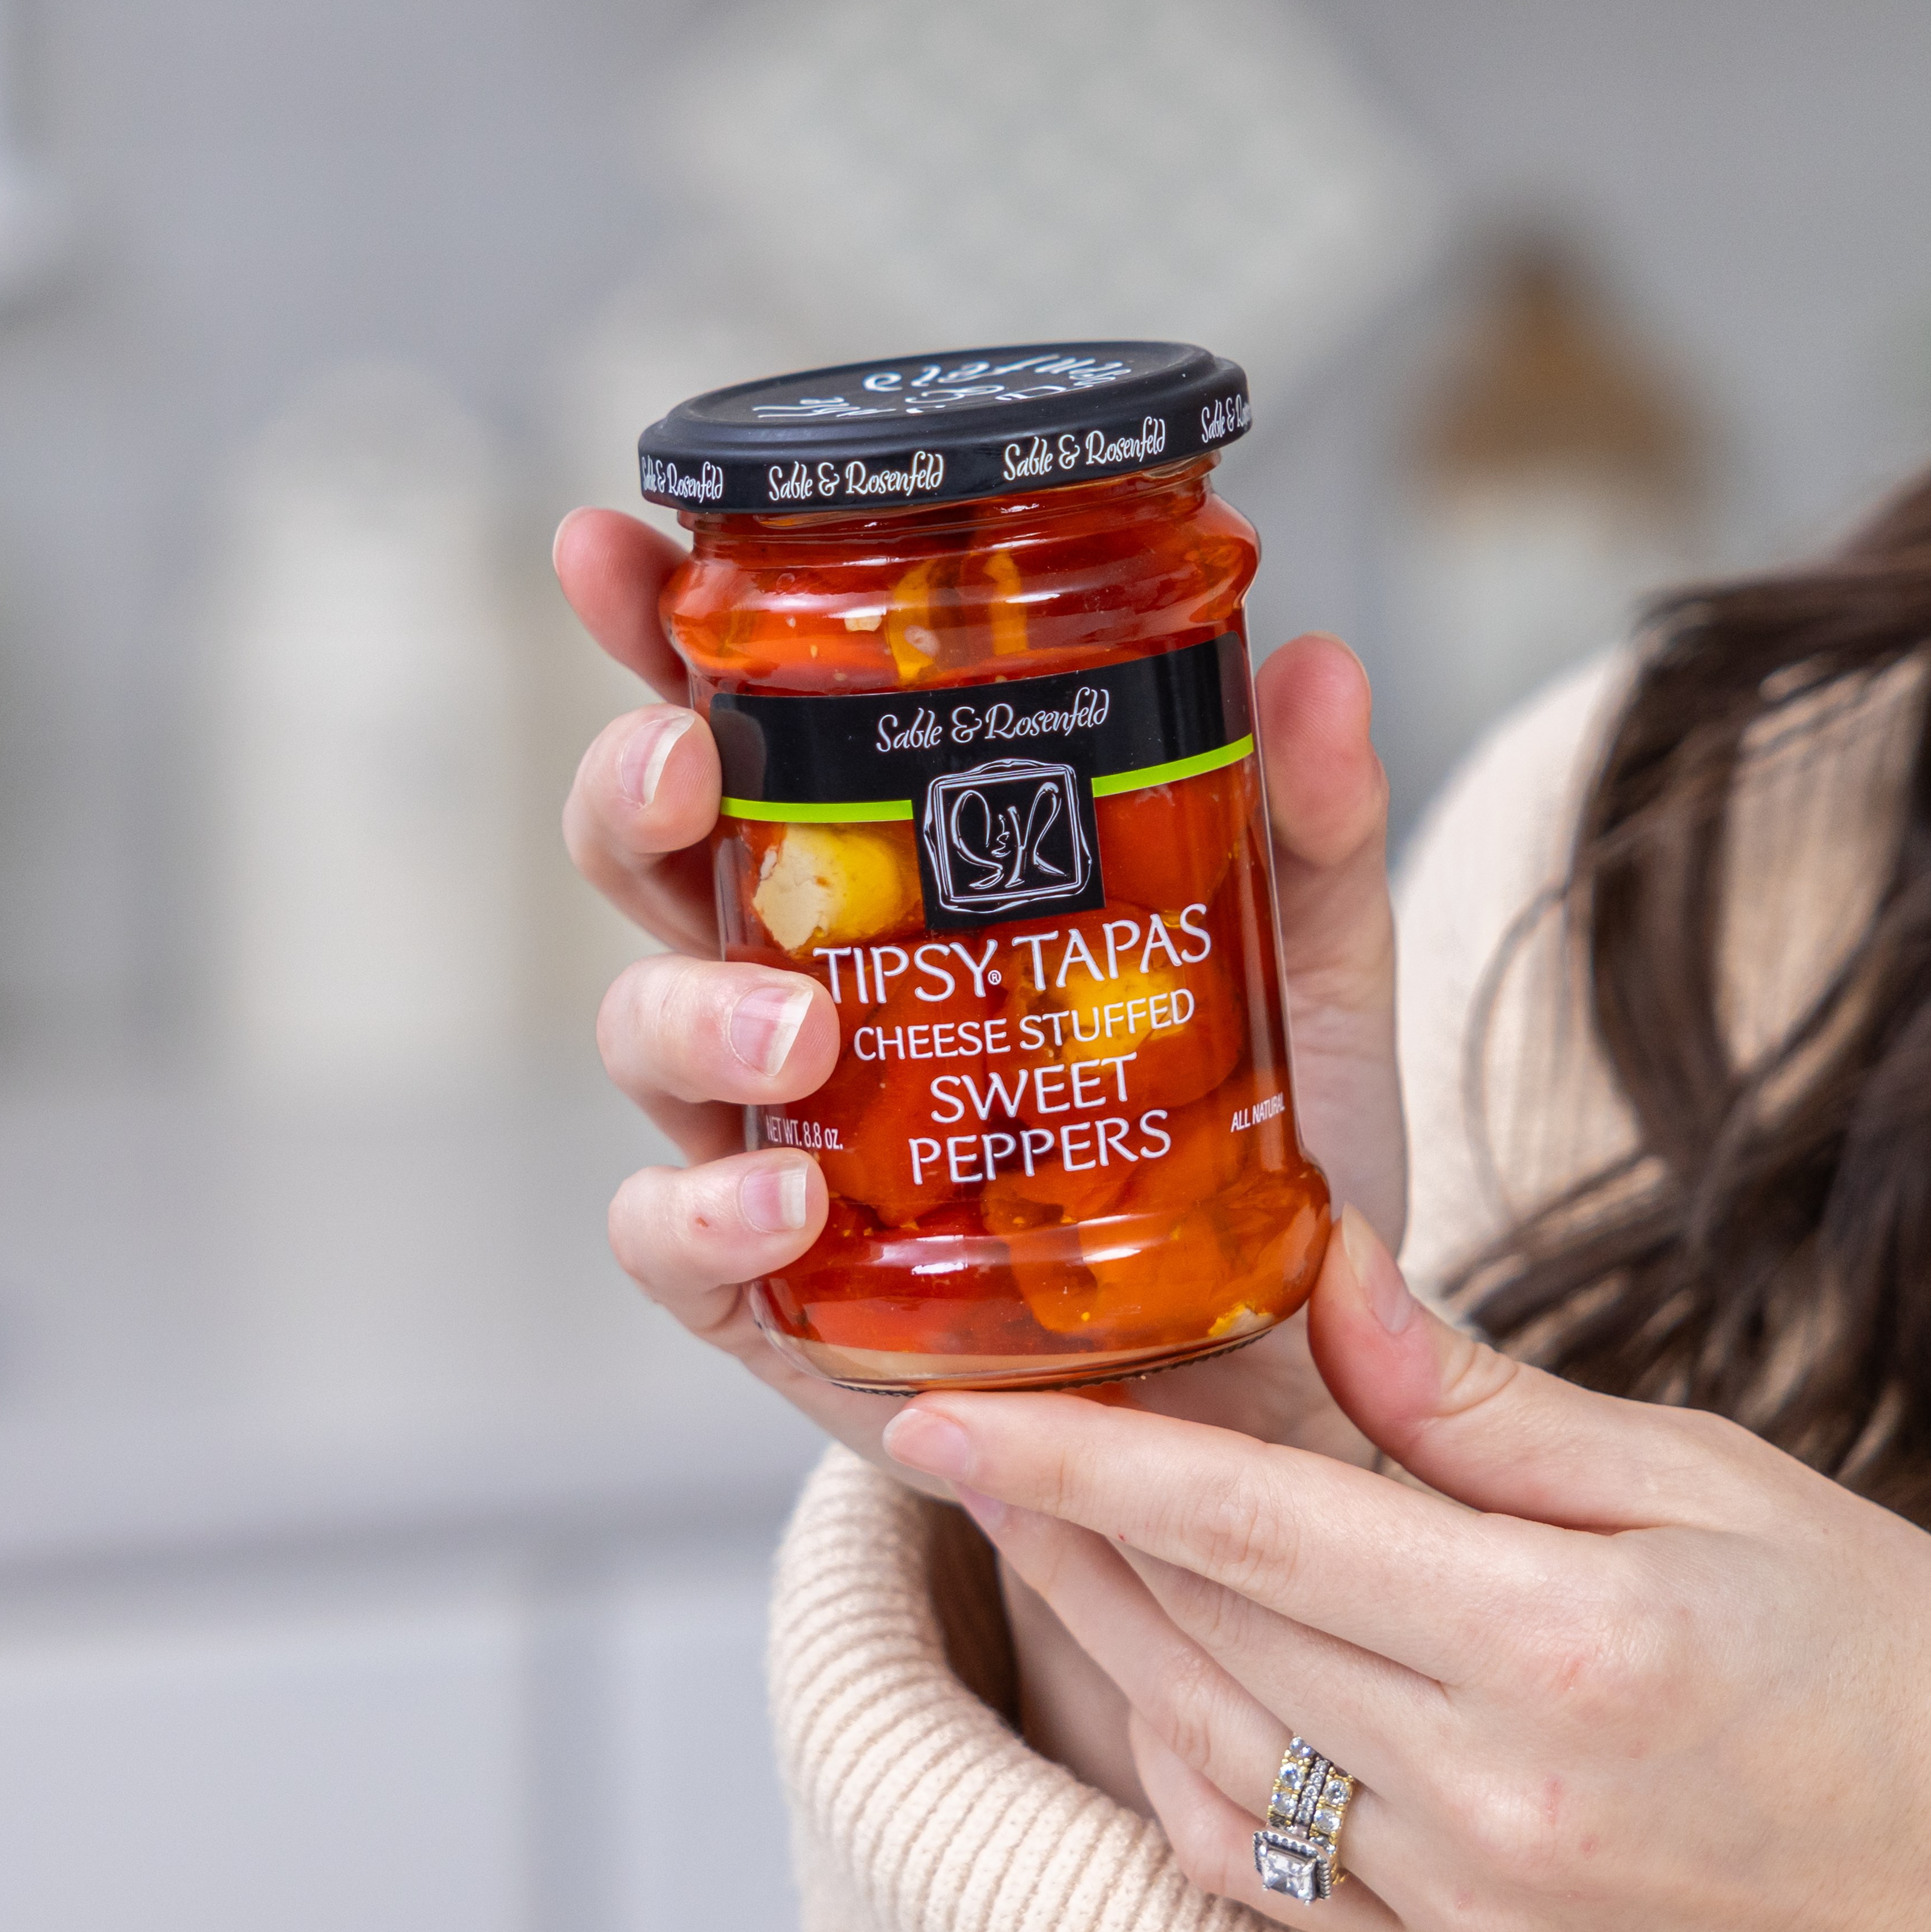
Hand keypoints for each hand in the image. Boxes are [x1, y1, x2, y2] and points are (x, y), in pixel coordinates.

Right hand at [557, 503, 1399, 1485]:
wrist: (1251, 1385)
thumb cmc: (1242, 1167)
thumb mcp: (1297, 988)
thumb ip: (1303, 836)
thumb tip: (1314, 662)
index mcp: (892, 883)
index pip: (753, 732)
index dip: (657, 631)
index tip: (616, 546)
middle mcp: (803, 988)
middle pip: (647, 856)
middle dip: (630, 788)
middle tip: (687, 765)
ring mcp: (770, 1135)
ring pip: (643, 1028)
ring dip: (690, 1008)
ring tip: (803, 1028)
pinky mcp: (767, 1286)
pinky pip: (666, 1232)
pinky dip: (702, 1212)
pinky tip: (784, 1207)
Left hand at [880, 1208, 1930, 1931]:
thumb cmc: (1897, 1660)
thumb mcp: (1710, 1482)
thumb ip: (1487, 1404)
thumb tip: (1334, 1283)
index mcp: (1554, 1648)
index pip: (1249, 1531)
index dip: (1081, 1463)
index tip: (946, 1412)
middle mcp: (1487, 1792)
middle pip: (1204, 1633)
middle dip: (1060, 1527)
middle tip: (964, 1431)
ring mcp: (1467, 1897)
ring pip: (1208, 1749)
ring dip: (1095, 1634)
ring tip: (1029, 1528)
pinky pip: (1266, 1868)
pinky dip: (1178, 1763)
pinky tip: (1146, 1680)